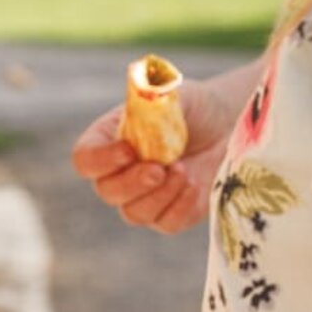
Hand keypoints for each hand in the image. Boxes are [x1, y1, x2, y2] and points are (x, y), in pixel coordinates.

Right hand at [72, 77, 237, 231]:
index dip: (101, 160)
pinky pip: (165, 223)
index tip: (128, 151)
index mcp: (107, 142)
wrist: (227, 127)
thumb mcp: (173, 94)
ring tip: (184, 171)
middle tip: (159, 168)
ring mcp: (142, 198)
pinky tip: (194, 185)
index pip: (85, 159)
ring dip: (160, 194)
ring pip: (134, 213)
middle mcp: (118, 174)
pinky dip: (180, 206)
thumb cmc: (194, 108)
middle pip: (107, 191)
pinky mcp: (170, 215)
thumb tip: (144, 87)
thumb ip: (153, 95)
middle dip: (132, 183)